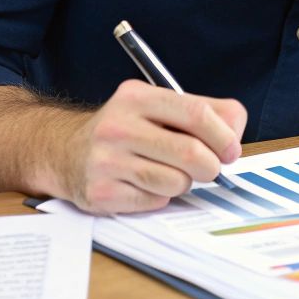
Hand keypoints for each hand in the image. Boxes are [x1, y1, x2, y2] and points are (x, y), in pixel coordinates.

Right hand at [56, 79, 247, 212]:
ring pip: (176, 182)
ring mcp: (106, 161)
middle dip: (211, 166)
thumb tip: (234, 136)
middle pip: (191, 153)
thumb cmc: (126, 130)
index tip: (231, 151)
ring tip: (167, 173)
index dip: (224, 136)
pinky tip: (143, 184)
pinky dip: (159, 197)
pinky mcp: (100, 193)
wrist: (64, 152)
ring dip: (183, 183)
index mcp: (138, 97)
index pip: (197, 114)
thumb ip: (203, 112)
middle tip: (209, 169)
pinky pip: (154, 202)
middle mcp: (118, 126)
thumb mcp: (157, 106)